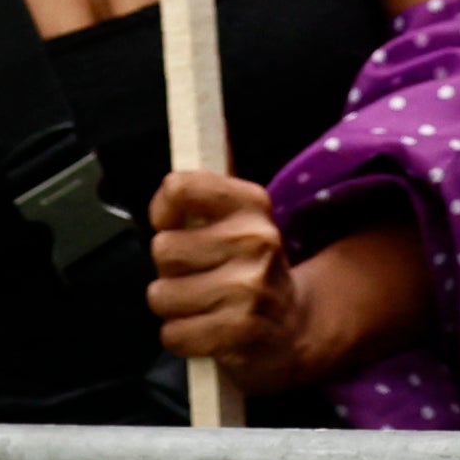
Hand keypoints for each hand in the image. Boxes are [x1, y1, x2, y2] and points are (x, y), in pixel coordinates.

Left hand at [145, 167, 419, 392]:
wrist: (297, 327)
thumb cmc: (254, 267)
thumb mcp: (243, 217)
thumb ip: (214, 181)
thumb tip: (207, 122)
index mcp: (252, 203)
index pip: (178, 188)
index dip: (163, 211)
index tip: (173, 224)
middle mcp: (254, 240)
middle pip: (162, 249)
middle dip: (171, 268)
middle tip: (198, 275)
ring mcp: (249, 289)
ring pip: (162, 294)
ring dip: (174, 306)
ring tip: (202, 304)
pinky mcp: (239, 333)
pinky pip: (173, 333)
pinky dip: (182, 337)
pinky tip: (207, 331)